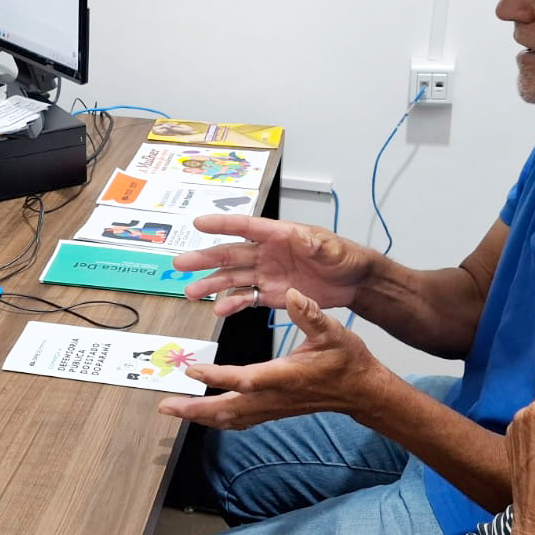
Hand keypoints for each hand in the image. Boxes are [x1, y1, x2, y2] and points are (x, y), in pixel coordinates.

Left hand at [157, 288, 390, 427]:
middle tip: (166, 405)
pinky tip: (202, 416)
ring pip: (231, 419)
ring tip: (174, 409)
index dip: (217, 376)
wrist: (361, 391)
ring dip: (200, 416)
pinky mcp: (273, 411)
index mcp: (285, 375)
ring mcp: (273, 408)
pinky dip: (217, 419)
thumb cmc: (347, 360)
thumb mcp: (333, 331)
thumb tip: (293, 295)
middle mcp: (274, 396)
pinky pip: (240, 420)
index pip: (245, 379)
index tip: (193, 369)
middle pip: (228, 409)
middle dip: (195, 408)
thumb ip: (311, 314)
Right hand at [172, 215, 375, 316]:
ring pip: (232, 278)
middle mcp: (267, 253)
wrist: (353, 281)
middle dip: (205, 259)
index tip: (199, 223)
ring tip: (191, 293)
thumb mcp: (331, 247)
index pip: (246, 227)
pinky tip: (218, 311)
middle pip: (230, 254)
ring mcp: (267, 274)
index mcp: (279, 235)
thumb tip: (301, 236)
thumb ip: (314, 243)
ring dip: (211, 285)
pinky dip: (232, 304)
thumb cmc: (343, 255)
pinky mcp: (271, 294)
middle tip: (181, 263)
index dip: (222, 224)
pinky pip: (247, 298)